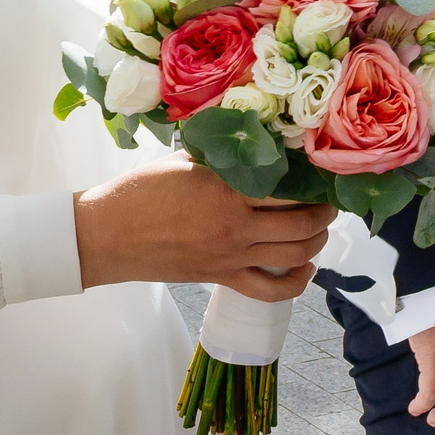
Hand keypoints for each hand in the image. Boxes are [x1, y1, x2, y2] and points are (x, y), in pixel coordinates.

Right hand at [74, 156, 337, 299]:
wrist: (106, 235)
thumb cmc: (140, 191)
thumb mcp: (185, 160)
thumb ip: (223, 157)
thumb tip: (256, 143)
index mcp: (227, 191)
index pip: (289, 187)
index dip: (314, 181)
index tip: (323, 173)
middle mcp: (235, 226)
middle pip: (301, 223)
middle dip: (324, 212)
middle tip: (329, 200)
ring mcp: (230, 257)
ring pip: (294, 255)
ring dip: (316, 242)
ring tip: (320, 228)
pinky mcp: (220, 279)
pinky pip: (270, 291)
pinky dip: (296, 284)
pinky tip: (305, 269)